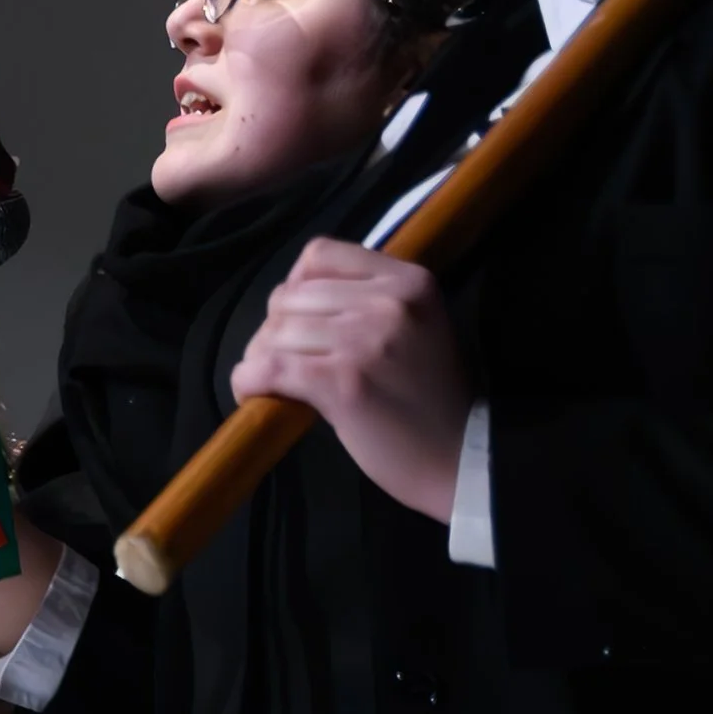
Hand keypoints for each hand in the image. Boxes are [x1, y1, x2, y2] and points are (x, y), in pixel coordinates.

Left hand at [229, 239, 476, 521]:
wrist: (464, 459)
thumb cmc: (436, 401)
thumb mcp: (419, 328)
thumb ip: (370, 302)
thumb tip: (296, 299)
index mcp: (410, 280)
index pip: (320, 254)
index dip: (295, 285)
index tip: (298, 318)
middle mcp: (388, 302)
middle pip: (290, 296)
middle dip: (275, 330)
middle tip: (284, 362)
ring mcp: (365, 339)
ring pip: (276, 332)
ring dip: (261, 358)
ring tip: (272, 383)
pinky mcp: (342, 381)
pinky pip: (268, 367)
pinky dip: (248, 380)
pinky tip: (251, 393)